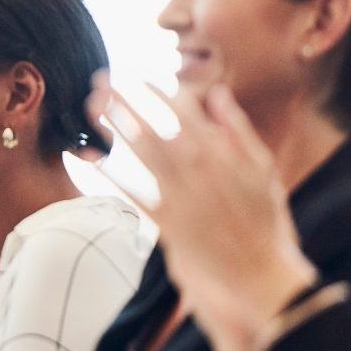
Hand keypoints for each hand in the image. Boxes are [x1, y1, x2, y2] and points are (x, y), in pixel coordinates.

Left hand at [87, 77, 316, 350]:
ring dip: (113, 126)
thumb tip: (217, 94)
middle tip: (101, 79)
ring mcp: (180, 196)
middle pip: (153, 126)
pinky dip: (107, 176)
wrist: (258, 272)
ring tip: (91, 106)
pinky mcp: (165, 221)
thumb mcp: (262, 169)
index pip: (183, 110)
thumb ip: (238, 129)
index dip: (158, 91)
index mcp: (222, 153)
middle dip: (125, 100)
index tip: (140, 77)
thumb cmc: (263, 220)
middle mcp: (197, 170)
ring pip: (139, 153)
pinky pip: (130, 193)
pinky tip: (88, 158)